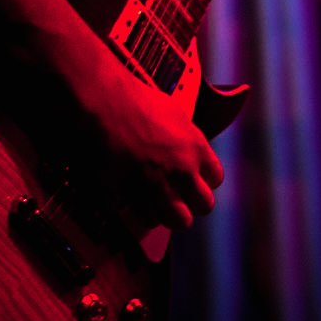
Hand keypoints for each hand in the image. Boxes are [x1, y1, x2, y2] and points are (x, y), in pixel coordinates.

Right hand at [67, 50, 222, 231]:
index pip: (216, 178)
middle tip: (180, 197)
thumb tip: (188, 147)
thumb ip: (186, 137)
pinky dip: (147, 215)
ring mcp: (160, 184)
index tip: (193, 178)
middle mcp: (183, 169)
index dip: (204, 179)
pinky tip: (141, 203)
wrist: (104, 103)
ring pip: (181, 221)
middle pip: (205, 205)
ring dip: (173, 215)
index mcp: (195, 146)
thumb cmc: (135, 100)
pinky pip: (151, 220)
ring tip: (162, 207)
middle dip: (193, 203)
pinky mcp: (135, 193)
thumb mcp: (173, 112)